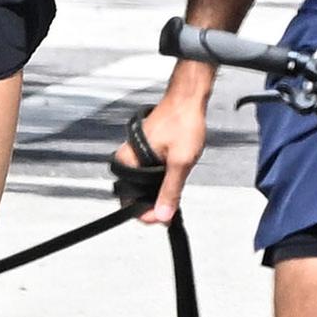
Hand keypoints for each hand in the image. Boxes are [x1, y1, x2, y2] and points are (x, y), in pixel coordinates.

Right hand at [113, 73, 210, 223]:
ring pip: (143, 186)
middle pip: (134, 194)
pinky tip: (174, 177)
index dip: (144, 213)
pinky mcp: (146, 152)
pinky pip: (149, 174)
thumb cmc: (183, 122)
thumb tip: (163, 215)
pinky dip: (160, 181)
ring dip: (158, 192)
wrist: (188, 98)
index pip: (128, 200)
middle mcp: (128, 158)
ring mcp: (136, 155)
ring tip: (175, 189)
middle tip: (172, 208)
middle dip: (152, 204)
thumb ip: (171, 191)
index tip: (162, 218)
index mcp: (128, 161)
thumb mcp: (180, 162)